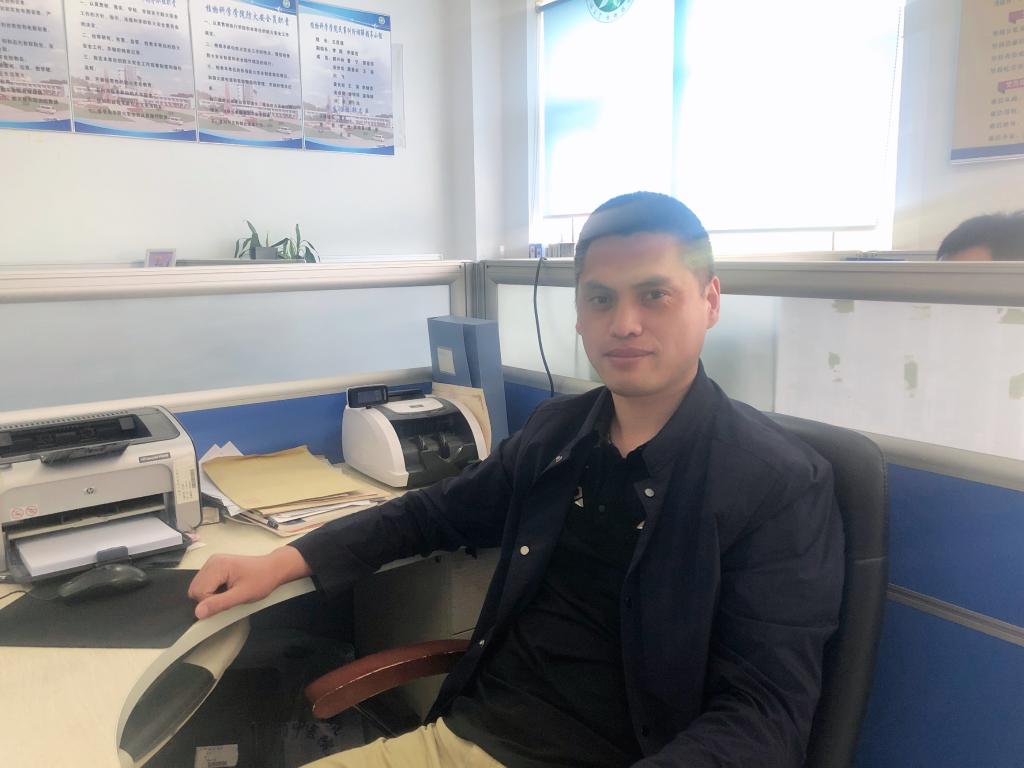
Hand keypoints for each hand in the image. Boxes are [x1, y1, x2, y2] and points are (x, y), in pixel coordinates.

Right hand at [188, 546, 311, 619]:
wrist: (273, 568)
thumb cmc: (261, 580)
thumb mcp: (242, 595)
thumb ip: (219, 604)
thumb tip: (198, 612)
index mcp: (217, 566)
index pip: (198, 592)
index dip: (211, 602)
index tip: (229, 600)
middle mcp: (211, 561)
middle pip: (195, 589)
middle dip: (209, 598)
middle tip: (229, 597)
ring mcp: (213, 562)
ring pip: (199, 587)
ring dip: (211, 595)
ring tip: (230, 592)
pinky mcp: (216, 566)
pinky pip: (205, 583)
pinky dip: (214, 590)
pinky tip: (227, 588)